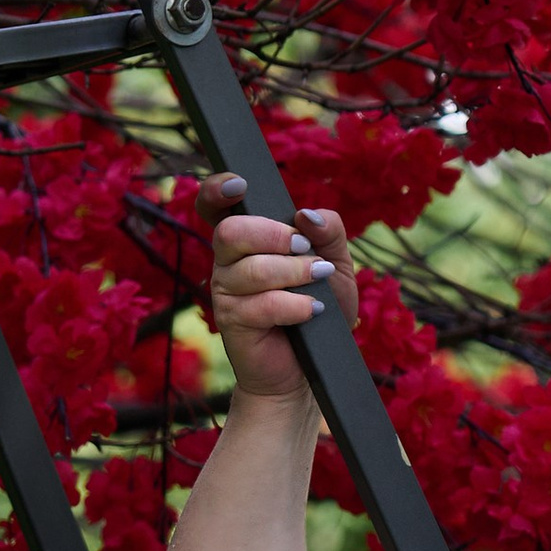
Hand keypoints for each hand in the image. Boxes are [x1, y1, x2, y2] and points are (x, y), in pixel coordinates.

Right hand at [197, 171, 360, 400]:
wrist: (312, 365)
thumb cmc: (319, 306)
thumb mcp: (335, 264)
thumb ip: (328, 232)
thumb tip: (306, 215)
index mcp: (247, 238)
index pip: (214, 206)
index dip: (217, 189)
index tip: (240, 185)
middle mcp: (227, 260)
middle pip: (231, 231)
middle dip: (272, 235)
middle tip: (304, 249)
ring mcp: (225, 291)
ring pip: (250, 269)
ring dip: (293, 273)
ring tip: (317, 283)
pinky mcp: (232, 322)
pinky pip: (260, 305)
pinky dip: (294, 305)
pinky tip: (311, 311)